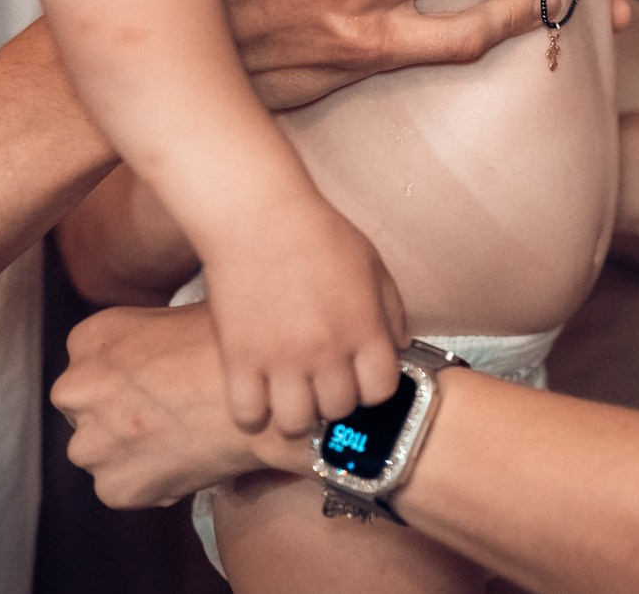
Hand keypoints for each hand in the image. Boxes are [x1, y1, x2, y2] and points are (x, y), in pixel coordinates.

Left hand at [52, 303, 312, 509]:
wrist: (264, 397)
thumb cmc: (232, 345)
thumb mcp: (178, 314)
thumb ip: (148, 334)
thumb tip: (158, 346)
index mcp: (88, 339)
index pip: (92, 363)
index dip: (126, 375)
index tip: (157, 382)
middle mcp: (74, 390)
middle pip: (89, 409)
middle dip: (120, 415)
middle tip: (169, 414)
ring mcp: (90, 444)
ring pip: (102, 451)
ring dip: (131, 450)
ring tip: (181, 439)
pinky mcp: (113, 488)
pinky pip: (125, 487)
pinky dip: (152, 480)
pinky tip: (187, 459)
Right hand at [203, 200, 408, 434]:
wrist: (258, 215)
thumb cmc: (317, 234)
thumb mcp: (372, 265)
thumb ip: (390, 310)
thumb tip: (399, 348)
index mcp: (363, 327)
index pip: (381, 391)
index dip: (372, 388)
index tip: (359, 376)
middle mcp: (326, 349)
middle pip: (339, 409)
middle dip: (335, 399)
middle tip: (322, 381)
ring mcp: (281, 358)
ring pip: (296, 423)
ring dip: (297, 413)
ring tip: (291, 394)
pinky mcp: (240, 359)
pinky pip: (248, 414)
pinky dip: (254, 412)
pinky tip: (258, 393)